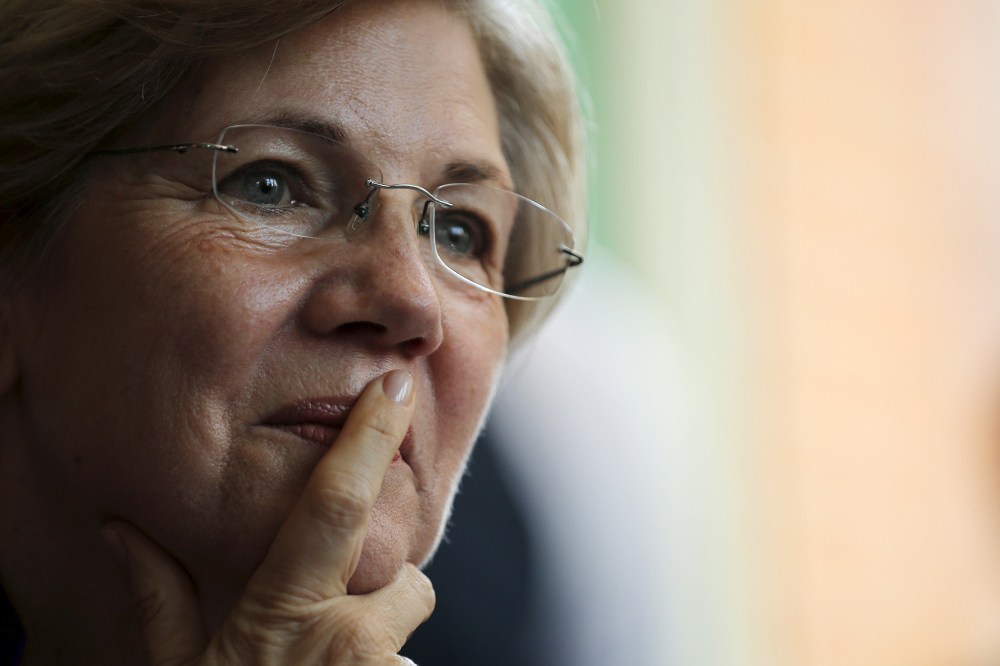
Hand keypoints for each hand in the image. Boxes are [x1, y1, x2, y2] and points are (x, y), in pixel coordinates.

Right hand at [103, 370, 431, 664]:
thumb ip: (159, 596)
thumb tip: (121, 529)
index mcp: (284, 614)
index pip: (334, 504)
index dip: (368, 438)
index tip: (397, 389)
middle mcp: (346, 640)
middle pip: (412, 578)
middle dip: (393, 589)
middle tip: (340, 623)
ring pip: (413, 628)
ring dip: (386, 642)